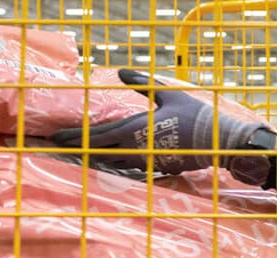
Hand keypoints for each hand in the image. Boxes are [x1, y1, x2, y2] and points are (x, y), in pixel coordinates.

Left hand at [51, 69, 268, 185]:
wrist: (219, 142)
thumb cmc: (196, 115)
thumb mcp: (169, 94)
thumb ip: (143, 84)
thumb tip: (120, 70)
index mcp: (135, 129)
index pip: (98, 135)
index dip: (76, 136)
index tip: (56, 138)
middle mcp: (136, 148)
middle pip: (100, 150)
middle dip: (79, 147)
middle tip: (59, 147)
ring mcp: (147, 161)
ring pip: (115, 161)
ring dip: (98, 157)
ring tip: (81, 153)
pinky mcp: (158, 168)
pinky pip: (133, 166)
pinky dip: (120, 162)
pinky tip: (113, 161)